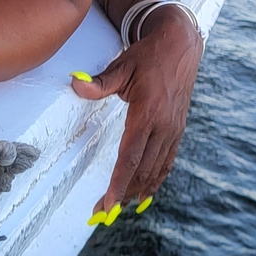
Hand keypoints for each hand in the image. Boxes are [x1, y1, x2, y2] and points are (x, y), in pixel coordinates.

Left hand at [71, 4, 202, 215]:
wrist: (181, 44)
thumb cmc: (149, 54)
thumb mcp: (122, 65)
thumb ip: (99, 82)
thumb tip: (75, 83)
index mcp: (147, 112)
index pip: (130, 156)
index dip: (118, 184)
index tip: (108, 204)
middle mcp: (163, 124)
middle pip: (142, 169)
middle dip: (123, 194)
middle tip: (103, 212)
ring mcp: (173, 127)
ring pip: (156, 168)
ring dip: (139, 189)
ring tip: (121, 206)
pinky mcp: (179, 127)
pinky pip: (168, 160)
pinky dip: (158, 178)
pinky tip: (147, 191)